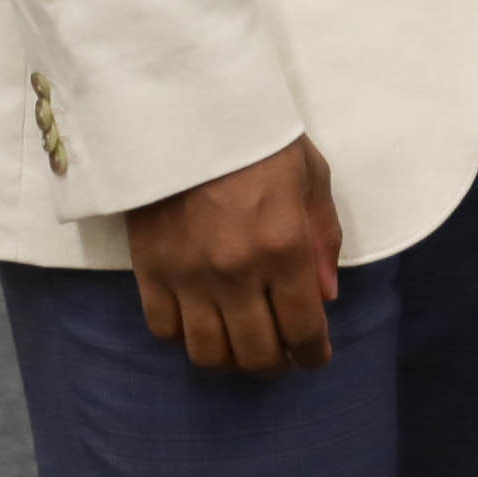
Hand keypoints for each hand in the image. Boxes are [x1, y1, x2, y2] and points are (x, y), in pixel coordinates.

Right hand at [127, 133, 341, 373]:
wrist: (186, 112)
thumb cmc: (259, 140)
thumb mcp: (311, 177)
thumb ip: (323, 239)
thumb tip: (327, 296)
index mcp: (284, 247)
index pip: (303, 327)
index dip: (313, 354)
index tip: (316, 357)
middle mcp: (236, 272)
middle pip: (254, 353)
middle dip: (275, 364)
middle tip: (282, 355)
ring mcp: (188, 276)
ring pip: (206, 353)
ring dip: (230, 360)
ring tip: (242, 347)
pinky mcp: (150, 271)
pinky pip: (164, 329)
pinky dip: (185, 337)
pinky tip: (201, 323)